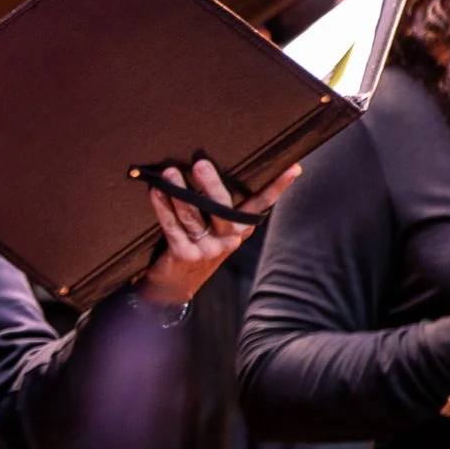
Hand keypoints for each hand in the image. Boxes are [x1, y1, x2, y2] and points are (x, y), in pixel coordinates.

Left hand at [138, 160, 298, 308]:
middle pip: (222, 209)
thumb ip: (221, 207)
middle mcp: (228, 239)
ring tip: (170, 173)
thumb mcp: (218, 229)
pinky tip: (156, 192)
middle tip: (201, 164)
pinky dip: (162, 208)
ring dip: (179, 193)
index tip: (293, 168)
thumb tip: (213, 165)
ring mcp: (207, 249)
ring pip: (193, 217)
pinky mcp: (185, 255)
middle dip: (212, 185)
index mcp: (241, 228)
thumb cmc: (198, 244)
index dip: (277, 188)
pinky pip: (172, 227)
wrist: (176, 284)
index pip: (261, 205)